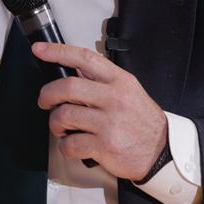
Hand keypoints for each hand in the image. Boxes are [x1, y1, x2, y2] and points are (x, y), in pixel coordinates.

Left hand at [32, 43, 167, 179]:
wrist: (163, 153)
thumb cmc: (142, 122)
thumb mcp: (129, 92)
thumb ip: (103, 80)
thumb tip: (73, 69)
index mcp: (119, 82)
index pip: (85, 58)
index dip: (58, 51)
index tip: (39, 50)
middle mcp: (114, 99)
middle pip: (67, 87)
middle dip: (47, 94)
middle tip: (45, 101)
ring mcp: (109, 123)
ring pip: (63, 116)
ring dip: (55, 123)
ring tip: (61, 128)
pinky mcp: (104, 146)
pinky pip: (70, 144)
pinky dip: (64, 146)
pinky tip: (72, 144)